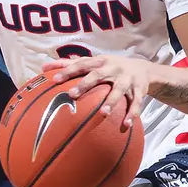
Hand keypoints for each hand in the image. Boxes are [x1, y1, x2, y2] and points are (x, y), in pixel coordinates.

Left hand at [42, 54, 156, 128]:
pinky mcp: (139, 90)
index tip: (54, 80)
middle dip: (85, 84)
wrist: (144, 68)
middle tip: (72, 95)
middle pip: (97, 75)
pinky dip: (132, 114)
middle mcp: (113, 68)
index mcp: (100, 61)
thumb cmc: (111, 66)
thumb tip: (43, 65)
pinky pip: (136, 103)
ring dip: (111, 101)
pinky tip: (126, 125)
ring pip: (119, 90)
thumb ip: (71, 64)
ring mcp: (127, 79)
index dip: (68, 70)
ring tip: (103, 113)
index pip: (82, 64)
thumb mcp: (94, 62)